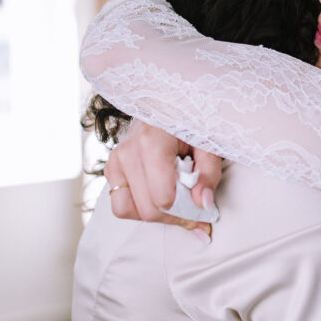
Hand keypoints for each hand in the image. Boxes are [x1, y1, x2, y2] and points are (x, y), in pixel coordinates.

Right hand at [103, 121, 222, 239]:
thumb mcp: (209, 142)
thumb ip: (209, 173)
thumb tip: (203, 204)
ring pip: (127, 210)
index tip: (203, 210)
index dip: (186, 211)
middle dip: (174, 217)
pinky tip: (157, 196)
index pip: (162, 197)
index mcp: (151, 142)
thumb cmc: (189, 122)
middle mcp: (127, 152)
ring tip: (175, 202)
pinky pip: (119, 205)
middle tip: (194, 211)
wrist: (165, 103)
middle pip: (147, 209)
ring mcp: (115, 161)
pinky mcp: (111, 169)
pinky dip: (139, 208)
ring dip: (154, 215)